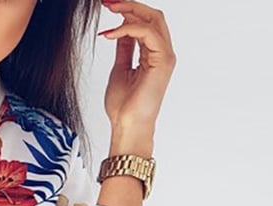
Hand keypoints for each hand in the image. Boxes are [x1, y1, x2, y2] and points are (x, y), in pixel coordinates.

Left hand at [98, 0, 176, 130]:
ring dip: (130, 11)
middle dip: (130, 5)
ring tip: (109, 9)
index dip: (128, 12)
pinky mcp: (163, 61)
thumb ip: (124, 48)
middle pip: (152, 16)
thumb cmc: (123, 107)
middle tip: (107, 2)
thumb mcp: (120, 69)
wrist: (127, 126)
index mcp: (153, 54)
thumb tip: (119, 30)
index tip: (107, 7)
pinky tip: (110, 34)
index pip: (145, 23)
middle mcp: (162, 52)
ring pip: (153, 19)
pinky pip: (148, 33)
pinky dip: (128, 28)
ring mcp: (165, 56)